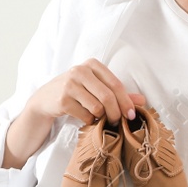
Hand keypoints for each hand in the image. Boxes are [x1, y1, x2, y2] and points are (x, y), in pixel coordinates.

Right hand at [26, 58, 146, 128]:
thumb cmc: (75, 92)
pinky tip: (85, 118)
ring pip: (97, 107)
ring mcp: (69, 85)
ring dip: (101, 117)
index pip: (115, 84)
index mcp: (92, 64)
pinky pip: (85, 115)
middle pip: (107, 96)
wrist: (45, 100)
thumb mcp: (96, 88)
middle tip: (117, 122)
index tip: (131, 114)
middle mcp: (79, 71)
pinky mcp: (62, 100)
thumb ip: (118, 93)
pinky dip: (89, 121)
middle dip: (116, 112)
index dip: (126, 101)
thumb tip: (142, 100)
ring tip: (99, 118)